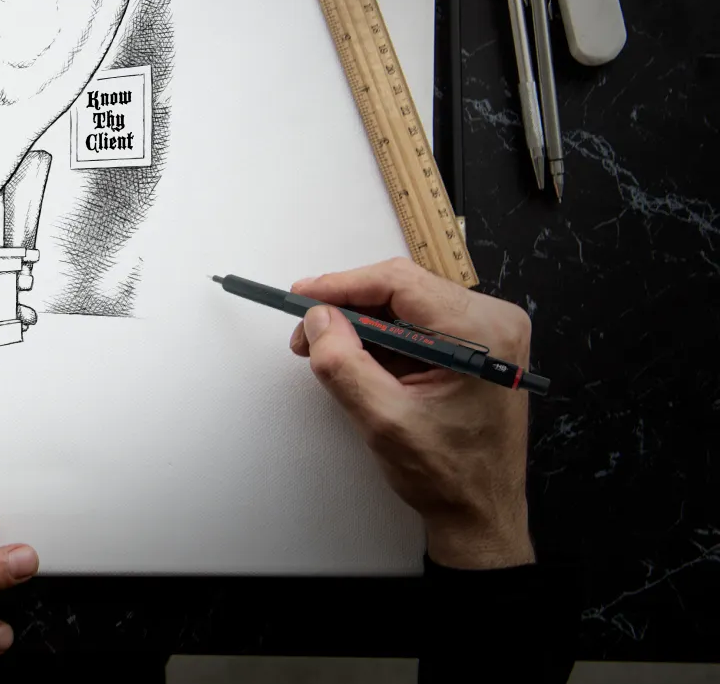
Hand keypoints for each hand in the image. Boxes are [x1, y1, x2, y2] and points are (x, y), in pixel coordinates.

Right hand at [289, 258, 534, 568]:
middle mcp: (494, 321)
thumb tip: (316, 319)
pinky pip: (419, 324)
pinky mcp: (478, 347)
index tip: (302, 296)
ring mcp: (489, 333)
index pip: (401, 283)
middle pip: (403, 289)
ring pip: (407, 305)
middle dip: (348, 308)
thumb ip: (344, 363)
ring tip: (327, 352)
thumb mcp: (383, 420)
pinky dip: (384, 338)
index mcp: (482, 333)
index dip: (344, 285)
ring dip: (363, 324)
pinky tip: (360, 360)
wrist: (483, 513)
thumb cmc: (447, 475)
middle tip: (307, 334)